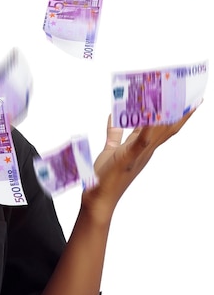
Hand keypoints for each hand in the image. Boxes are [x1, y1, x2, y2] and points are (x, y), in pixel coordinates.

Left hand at [82, 108, 196, 220]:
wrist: (99, 195)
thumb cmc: (106, 174)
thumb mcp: (112, 148)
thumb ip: (114, 133)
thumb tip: (113, 116)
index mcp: (143, 147)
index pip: (162, 126)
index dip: (175, 113)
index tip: (186, 100)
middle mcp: (145, 150)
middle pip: (167, 129)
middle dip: (181, 113)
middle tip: (194, 98)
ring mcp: (138, 154)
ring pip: (157, 134)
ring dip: (167, 118)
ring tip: (177, 101)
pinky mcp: (126, 157)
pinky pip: (138, 143)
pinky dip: (145, 131)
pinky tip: (150, 120)